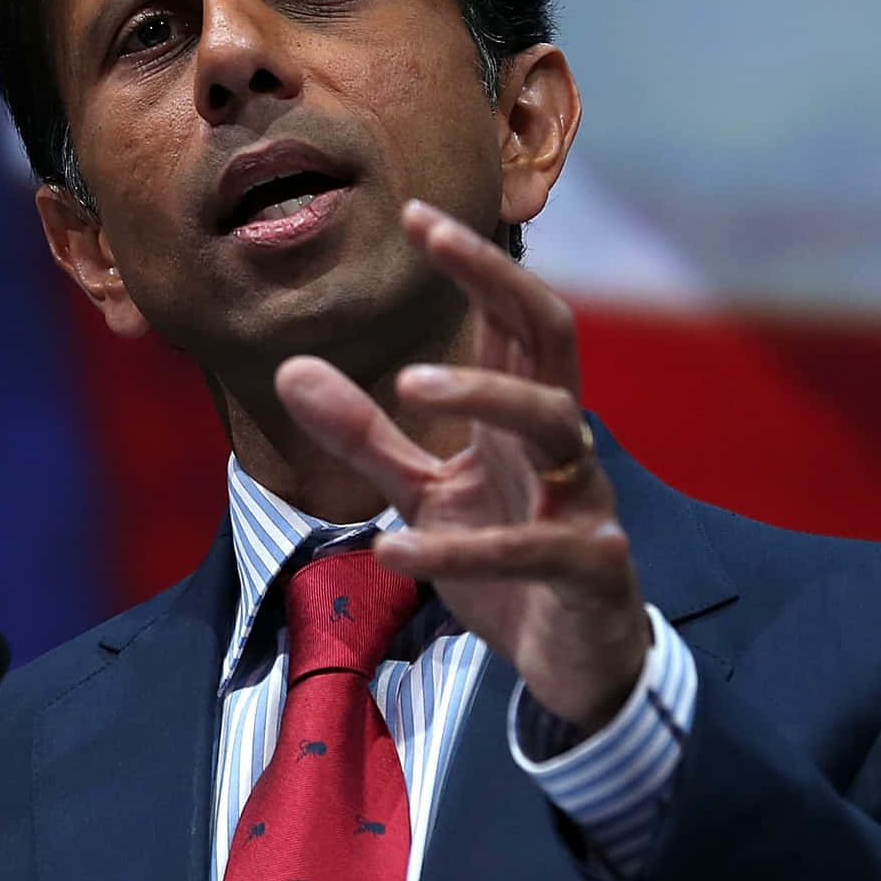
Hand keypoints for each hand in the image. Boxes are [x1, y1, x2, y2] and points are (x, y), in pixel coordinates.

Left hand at [274, 200, 648, 728]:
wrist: (576, 666)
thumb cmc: (507, 563)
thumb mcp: (423, 494)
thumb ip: (365, 435)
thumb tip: (291, 369)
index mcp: (523, 418)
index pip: (511, 319)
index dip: (472, 264)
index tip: (414, 214)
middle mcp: (561, 445)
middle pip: (550, 336)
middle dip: (498, 280)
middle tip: (435, 239)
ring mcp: (584, 502)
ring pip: (558, 424)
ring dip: (485, 395)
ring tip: (408, 384)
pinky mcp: (590, 569)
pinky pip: (530, 547)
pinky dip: (460, 549)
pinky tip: (391, 552)